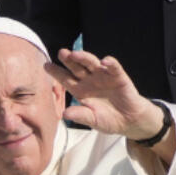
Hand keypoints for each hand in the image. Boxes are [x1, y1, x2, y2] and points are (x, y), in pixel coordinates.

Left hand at [47, 49, 165, 140]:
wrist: (129, 121)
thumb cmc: (108, 119)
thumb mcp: (92, 120)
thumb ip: (80, 115)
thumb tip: (65, 114)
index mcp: (80, 90)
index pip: (65, 79)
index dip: (56, 72)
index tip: (46, 65)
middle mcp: (89, 80)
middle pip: (76, 67)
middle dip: (68, 60)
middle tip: (61, 53)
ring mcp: (103, 76)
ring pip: (92, 63)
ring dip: (84, 57)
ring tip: (76, 54)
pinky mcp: (118, 77)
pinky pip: (113, 67)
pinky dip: (110, 63)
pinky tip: (105, 61)